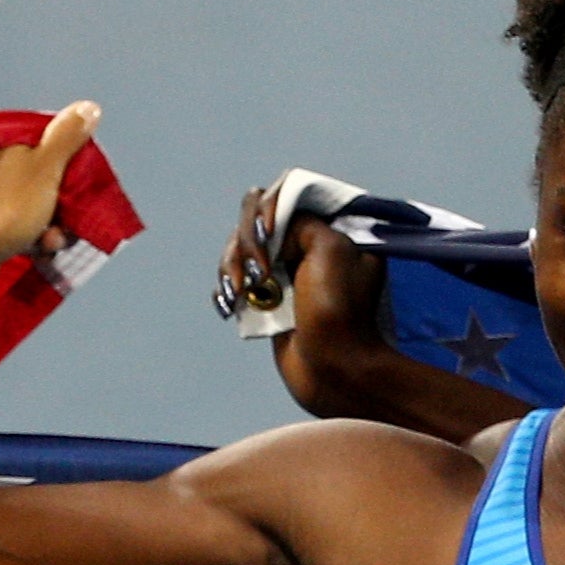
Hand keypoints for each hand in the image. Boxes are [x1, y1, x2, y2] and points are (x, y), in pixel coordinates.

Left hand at [0, 103, 100, 299]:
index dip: (76, 165)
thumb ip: (66, 137)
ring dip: (56, 227)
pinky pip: (30, 230)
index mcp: (15, 144)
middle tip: (66, 219)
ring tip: (48, 240)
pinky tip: (39, 252)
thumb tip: (88, 108)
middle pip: (55, 179)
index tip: (83, 185)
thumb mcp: (44, 167)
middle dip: (68, 204)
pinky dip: (38, 241)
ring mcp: (0, 197)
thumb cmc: (5, 209)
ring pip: (45, 208)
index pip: (58, 144)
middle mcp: (6, 166)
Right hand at [216, 181, 385, 341]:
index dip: (268, 211)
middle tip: (259, 273)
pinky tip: (228, 303)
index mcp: (328, 229)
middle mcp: (306, 248)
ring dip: (231, 266)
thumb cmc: (338, 310)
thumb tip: (275, 226)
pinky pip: (235, 283)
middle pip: (256, 221)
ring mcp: (285, 276)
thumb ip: (301, 222)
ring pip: (239, 251)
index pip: (285, 197)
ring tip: (238, 294)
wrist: (335, 367)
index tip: (267, 235)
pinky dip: (226, 289)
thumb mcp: (329, 247)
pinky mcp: (268, 303)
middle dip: (247, 242)